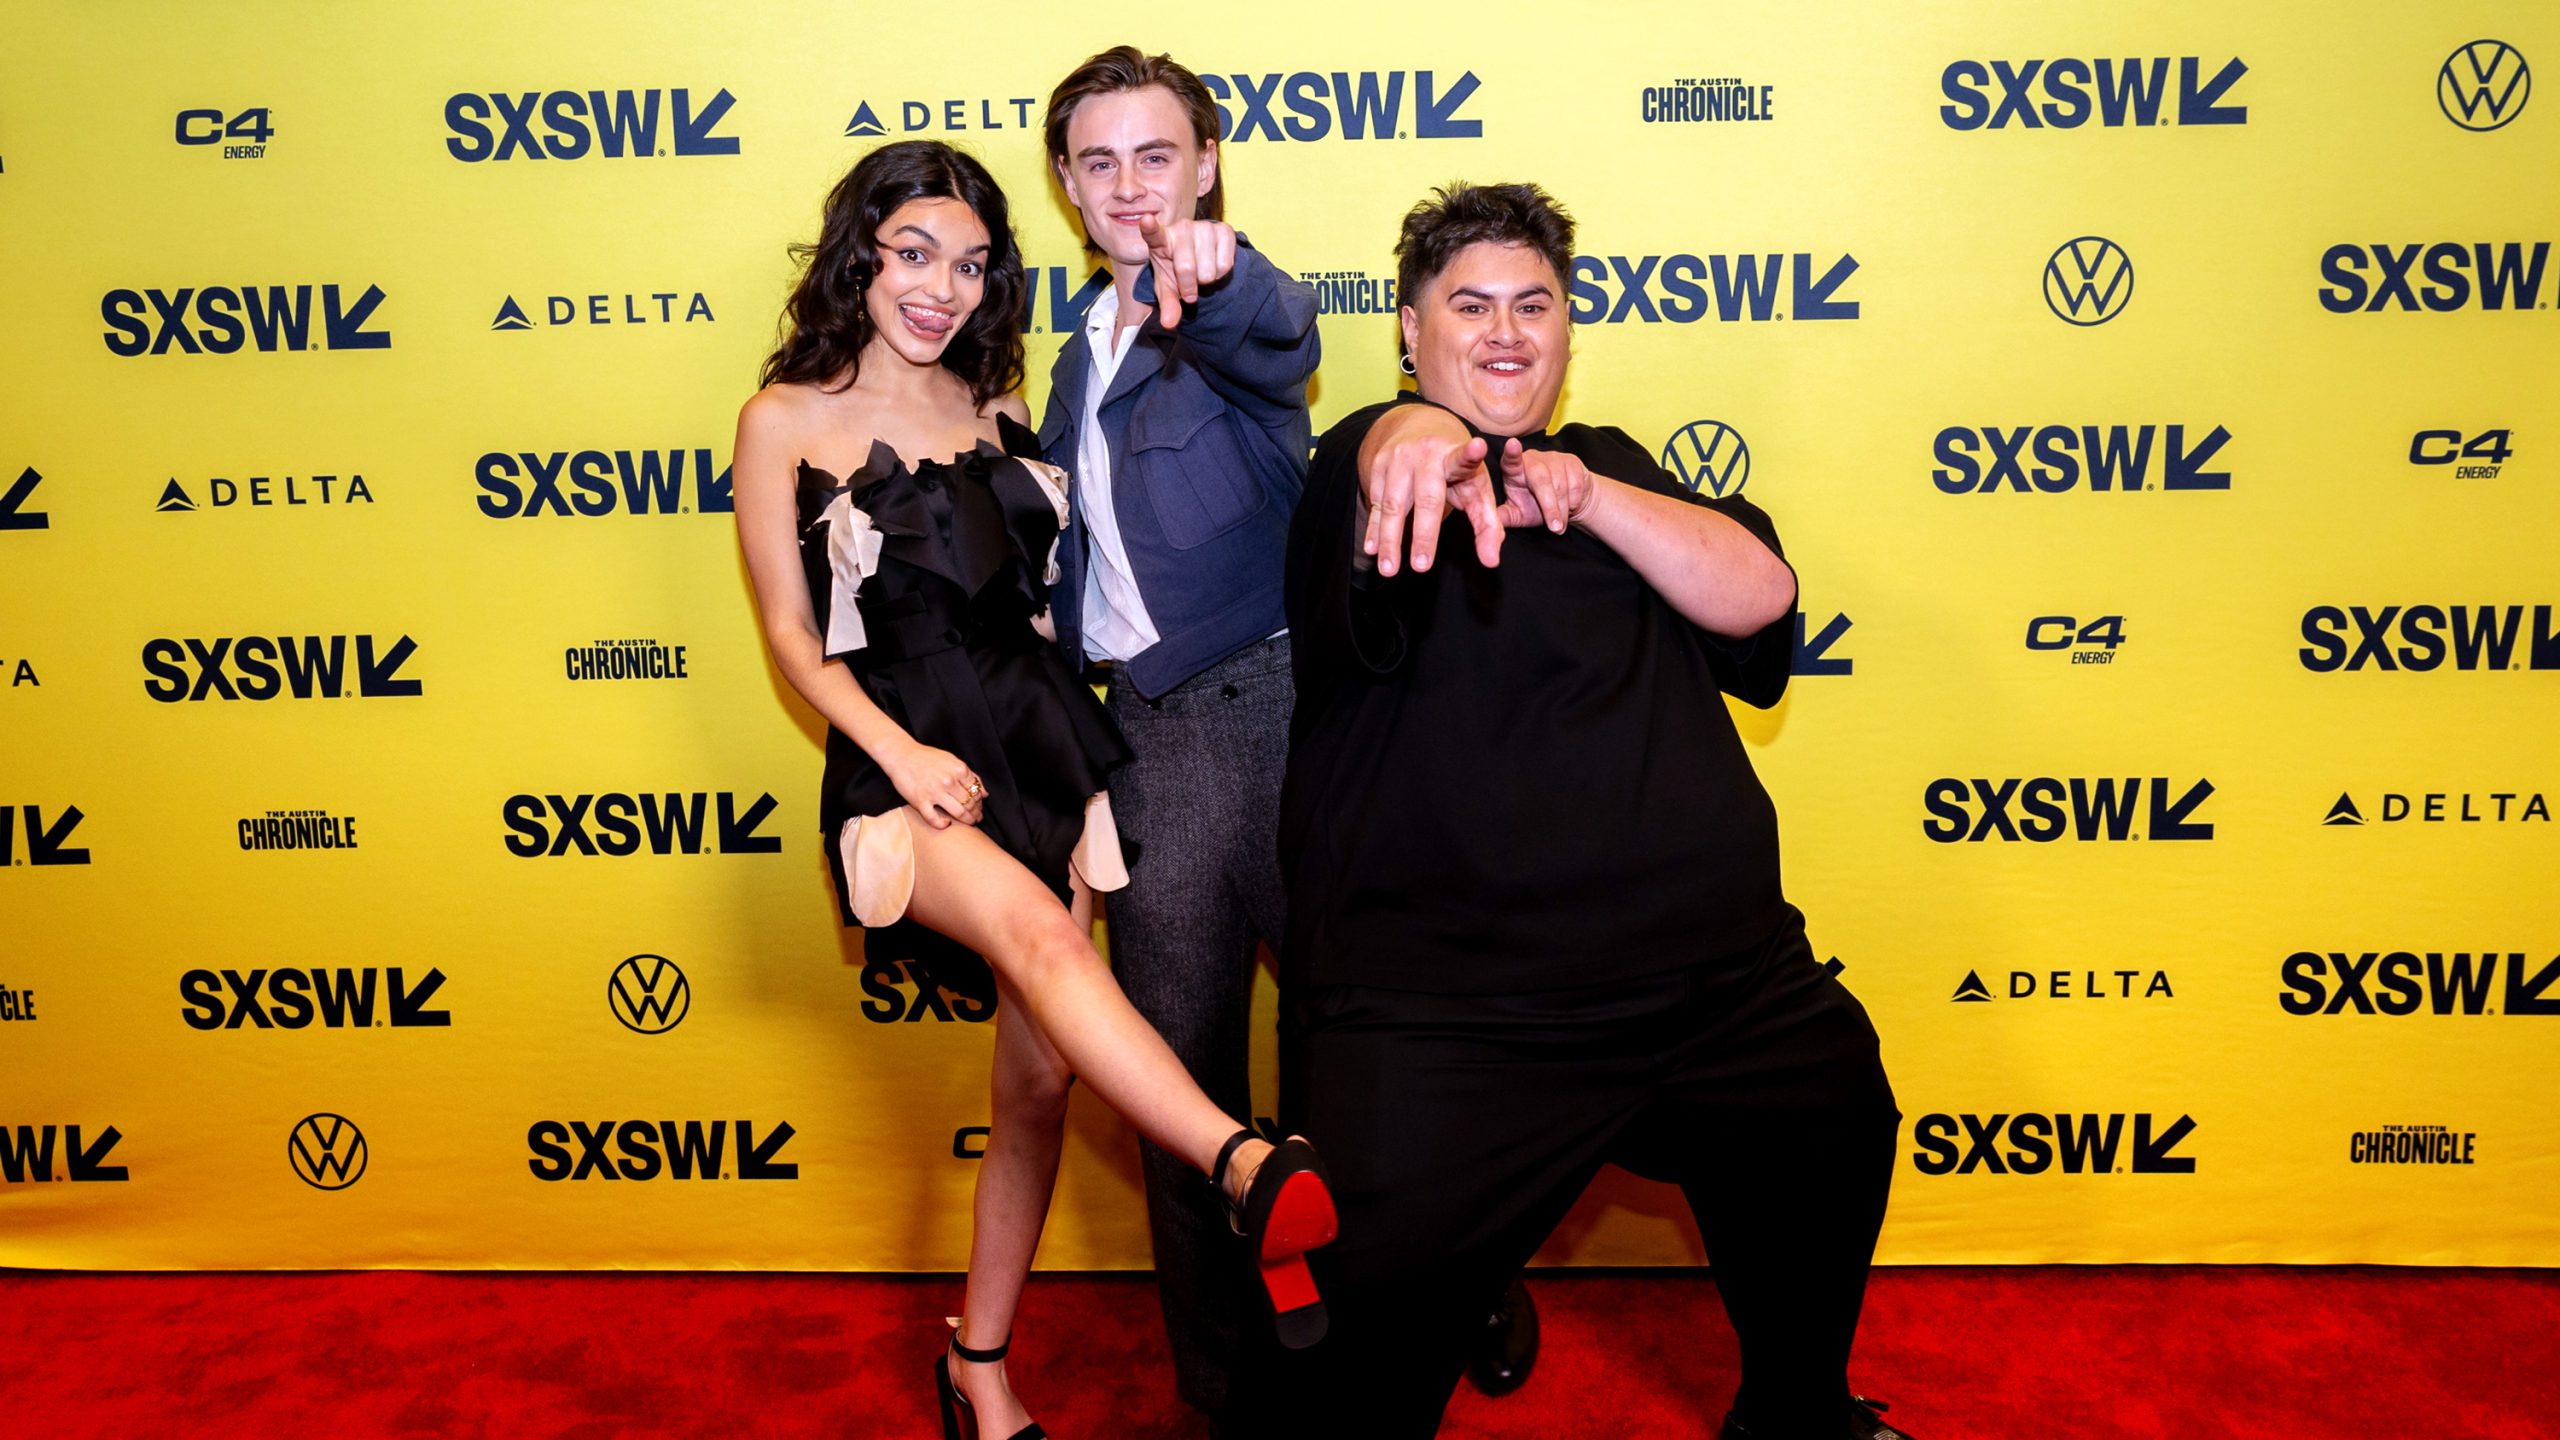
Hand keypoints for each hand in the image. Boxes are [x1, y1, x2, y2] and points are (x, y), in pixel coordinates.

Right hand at [883, 740, 984, 829]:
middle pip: (970, 803)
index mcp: (959, 769)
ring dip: (967, 820)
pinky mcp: (920, 801)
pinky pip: (934, 819)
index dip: (980, 802)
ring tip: (969, 822)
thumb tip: (985, 793)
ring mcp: (934, 792)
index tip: (979, 807)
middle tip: (977, 818)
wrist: (901, 755)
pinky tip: (946, 823)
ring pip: (958, 812)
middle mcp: (949, 781)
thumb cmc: (926, 757)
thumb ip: (970, 775)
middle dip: (976, 813)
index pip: (976, 791)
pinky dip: (943, 824)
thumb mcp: (952, 760)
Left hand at [1137, 214, 1236, 328]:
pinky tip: (1214, 266)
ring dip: (1206, 280)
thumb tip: (1169, 323)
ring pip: (1208, 269)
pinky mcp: (1224, 230)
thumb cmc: (1177, 271)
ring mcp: (1204, 227)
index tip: (1146, 220)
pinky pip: (1225, 263)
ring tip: (1201, 274)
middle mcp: (1181, 228)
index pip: (1153, 233)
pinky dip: (1221, 273)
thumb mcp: (1169, 289)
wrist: (1200, 259)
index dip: (1150, 227)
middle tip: (1189, 287)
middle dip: (1189, 286)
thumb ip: (1168, 305)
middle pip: (1186, 267)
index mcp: (1161, 240)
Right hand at [1362, 424, 1506, 576]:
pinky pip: (1376, 504)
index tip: (1479, 447)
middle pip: (1425, 498)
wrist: (1417, 426)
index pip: (1464, 458)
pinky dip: (1374, 530)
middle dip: (1423, 534)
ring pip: (1393, 505)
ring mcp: (1398, 459)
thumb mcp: (1475, 488)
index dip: (1470, 454)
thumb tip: (1491, 562)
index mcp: (1454, 456)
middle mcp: (1425, 455)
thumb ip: (1487, 525)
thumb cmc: (1454, 468)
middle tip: (1422, 567)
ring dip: (1390, 540)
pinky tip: (1372, 551)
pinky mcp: (1378, 466)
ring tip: (1389, 570)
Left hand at [1490, 438, 1599, 532]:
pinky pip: (1575, 485)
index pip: (1511, 460)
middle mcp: (1532, 459)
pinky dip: (1574, 503)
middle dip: (1549, 506)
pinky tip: (1570, 508)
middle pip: (1541, 479)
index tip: (1512, 444)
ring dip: (1562, 510)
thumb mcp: (1518, 514)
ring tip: (1559, 525)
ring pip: (1560, 485)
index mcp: (1513, 470)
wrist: (1567, 503)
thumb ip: (1504, 517)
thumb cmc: (1536, 507)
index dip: (1512, 452)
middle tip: (1554, 527)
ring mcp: (1553, 458)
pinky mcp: (1572, 462)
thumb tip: (1488, 526)